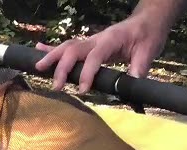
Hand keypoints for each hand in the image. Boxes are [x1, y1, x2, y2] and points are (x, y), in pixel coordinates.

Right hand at [34, 14, 169, 92]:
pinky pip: (67, 46)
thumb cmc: (148, 35)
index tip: (83, 90)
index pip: (94, 57)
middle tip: (56, 86)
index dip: (87, 73)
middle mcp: (96, 39)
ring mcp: (90, 41)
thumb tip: (132, 86)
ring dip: (51, 57)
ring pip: (66, 47)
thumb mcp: (148, 51)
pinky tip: (37, 50)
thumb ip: (139, 68)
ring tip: (38, 68)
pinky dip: (51, 48)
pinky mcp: (88, 45)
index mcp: (111, 40)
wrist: (147, 21)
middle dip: (62, 67)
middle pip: (73, 50)